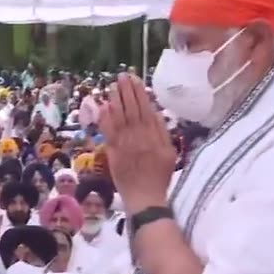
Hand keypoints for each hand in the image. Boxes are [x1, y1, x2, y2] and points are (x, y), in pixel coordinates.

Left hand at [100, 74, 175, 210]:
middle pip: (133, 109)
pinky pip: (109, 131)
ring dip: (116, 99)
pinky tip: (104, 106)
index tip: (135, 80)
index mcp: (156, 135)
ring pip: (121, 116)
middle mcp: (141, 136)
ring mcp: (127, 143)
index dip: (140, 93)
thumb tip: (155, 113)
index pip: (146, 109)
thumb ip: (162, 132)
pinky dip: (106, 118)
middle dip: (127, 91)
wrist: (146, 197)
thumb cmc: (159, 177)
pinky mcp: (114, 152)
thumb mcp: (169, 152)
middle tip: (122, 76)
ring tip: (113, 85)